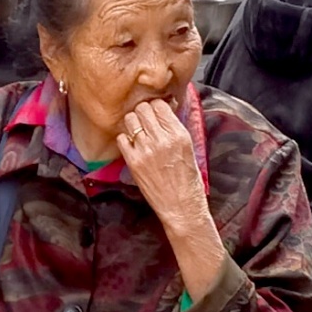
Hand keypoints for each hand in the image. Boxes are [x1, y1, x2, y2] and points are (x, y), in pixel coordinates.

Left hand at [119, 92, 209, 227]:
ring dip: (133, 123)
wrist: (181, 206)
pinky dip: (125, 139)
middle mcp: (162, 139)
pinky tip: (132, 146)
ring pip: (130, 120)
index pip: (159, 105)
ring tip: (138, 132)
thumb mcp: (189, 148)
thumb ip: (174, 129)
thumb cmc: (188, 180)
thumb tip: (163, 111)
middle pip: (142, 108)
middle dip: (142, 112)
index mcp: (179, 134)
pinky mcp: (133, 162)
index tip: (154, 113)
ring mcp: (146, 150)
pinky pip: (121, 138)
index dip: (155, 107)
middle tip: (145, 121)